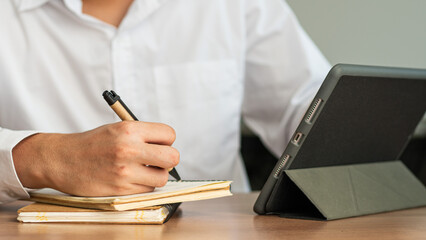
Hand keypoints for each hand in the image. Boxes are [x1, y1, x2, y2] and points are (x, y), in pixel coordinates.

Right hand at [12, 121, 178, 195]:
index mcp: (129, 129)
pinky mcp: (121, 189)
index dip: (167, 141)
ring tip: (143, 170)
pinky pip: (147, 189)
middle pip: (173, 157)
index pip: (169, 134)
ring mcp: (125, 171)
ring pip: (162, 178)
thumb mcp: (117, 128)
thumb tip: (168, 146)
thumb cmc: (92, 144)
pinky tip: (131, 178)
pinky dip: (143, 185)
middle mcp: (129, 149)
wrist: (63, 160)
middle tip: (158, 160)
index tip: (160, 144)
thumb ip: (143, 135)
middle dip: (168, 159)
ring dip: (156, 175)